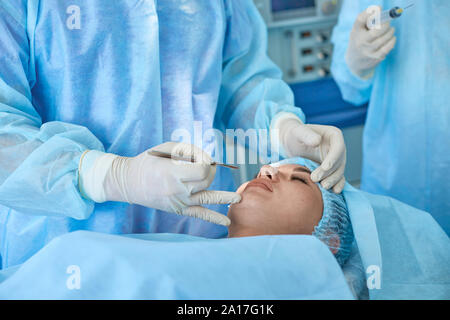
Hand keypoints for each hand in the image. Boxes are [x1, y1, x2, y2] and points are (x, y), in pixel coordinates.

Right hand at [81, 142, 240, 225]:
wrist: (129, 182)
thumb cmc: (149, 161)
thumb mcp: (166, 148)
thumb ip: (189, 150)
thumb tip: (209, 158)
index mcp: (173, 173)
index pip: (202, 169)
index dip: (206, 161)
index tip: (201, 157)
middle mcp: (177, 189)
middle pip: (206, 181)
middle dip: (210, 171)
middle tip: (203, 165)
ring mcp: (179, 202)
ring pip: (207, 199)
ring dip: (225, 198)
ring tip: (239, 198)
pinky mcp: (179, 209)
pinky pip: (199, 215)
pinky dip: (214, 218)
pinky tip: (227, 222)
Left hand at [275, 114, 346, 192]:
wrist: (291, 142)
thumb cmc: (294, 134)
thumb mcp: (297, 132)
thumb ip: (306, 135)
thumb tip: (317, 141)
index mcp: (334, 135)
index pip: (338, 147)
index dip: (333, 158)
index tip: (325, 167)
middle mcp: (338, 148)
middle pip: (339, 162)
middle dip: (329, 172)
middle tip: (316, 179)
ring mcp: (335, 160)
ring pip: (339, 172)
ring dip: (332, 180)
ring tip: (323, 187)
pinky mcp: (331, 169)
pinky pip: (337, 178)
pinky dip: (337, 184)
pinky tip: (334, 192)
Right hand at [346, 7, 396, 77]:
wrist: (354, 62)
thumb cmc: (359, 41)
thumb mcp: (358, 30)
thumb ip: (366, 20)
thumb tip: (380, 9)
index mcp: (355, 32)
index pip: (361, 19)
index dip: (370, 12)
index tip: (380, 8)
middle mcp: (360, 42)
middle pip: (377, 30)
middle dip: (386, 24)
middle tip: (388, 23)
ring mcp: (367, 51)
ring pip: (384, 39)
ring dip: (390, 32)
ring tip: (391, 30)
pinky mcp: (374, 58)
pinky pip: (386, 48)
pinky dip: (391, 42)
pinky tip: (392, 38)